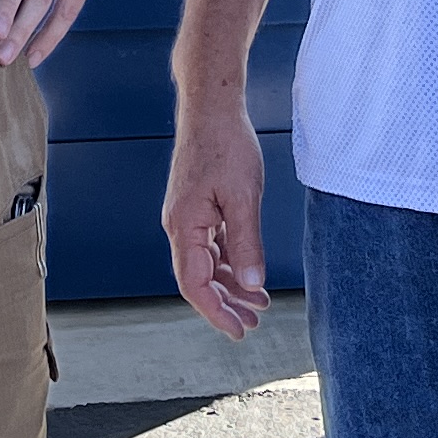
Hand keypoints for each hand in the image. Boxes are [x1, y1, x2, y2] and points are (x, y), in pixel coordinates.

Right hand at [162, 97, 270, 336]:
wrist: (211, 106)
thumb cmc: (225, 143)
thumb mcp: (243, 197)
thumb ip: (247, 243)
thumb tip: (252, 284)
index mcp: (184, 225)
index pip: (195, 284)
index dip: (216, 312)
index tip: (239, 331)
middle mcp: (179, 225)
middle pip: (198, 279)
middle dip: (225, 305)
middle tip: (254, 324)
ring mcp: (187, 217)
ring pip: (205, 264)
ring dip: (230, 285)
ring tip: (257, 303)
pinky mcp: (197, 207)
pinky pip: (210, 246)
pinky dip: (229, 262)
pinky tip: (248, 272)